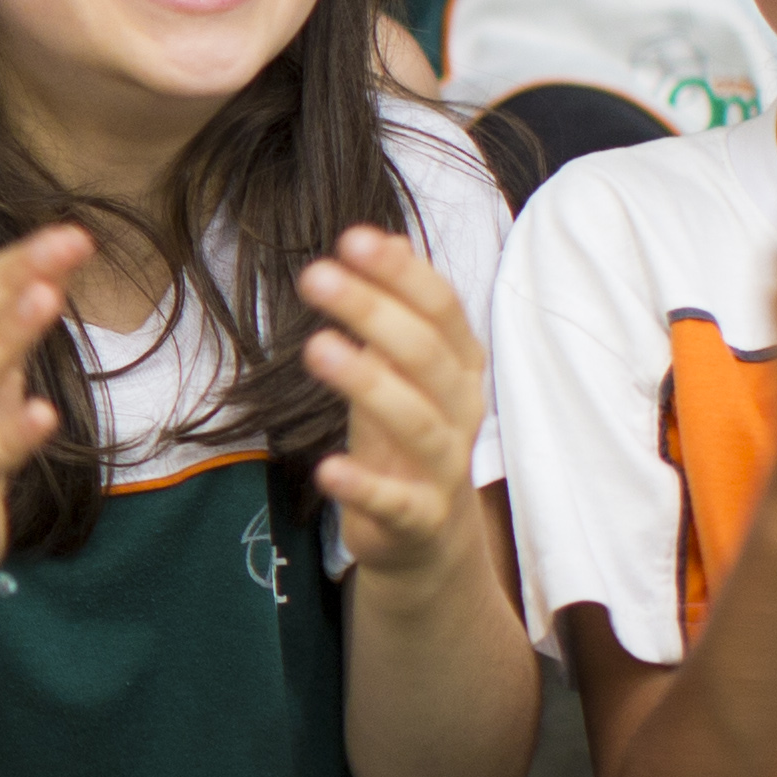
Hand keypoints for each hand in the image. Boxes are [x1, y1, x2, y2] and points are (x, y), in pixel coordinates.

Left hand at [304, 220, 489, 585]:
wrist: (426, 538)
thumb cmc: (403, 439)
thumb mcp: (397, 372)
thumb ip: (392, 312)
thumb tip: (380, 237)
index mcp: (459, 368)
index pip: (442, 309)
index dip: (401, 272)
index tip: (351, 238)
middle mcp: (461, 411)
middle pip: (426, 355)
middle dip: (374, 311)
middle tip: (316, 276)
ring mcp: (444, 467)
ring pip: (417, 421)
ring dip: (368, 382)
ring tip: (315, 348)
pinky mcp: (419, 519)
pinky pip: (396, 501)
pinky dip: (363, 485)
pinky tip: (326, 467)